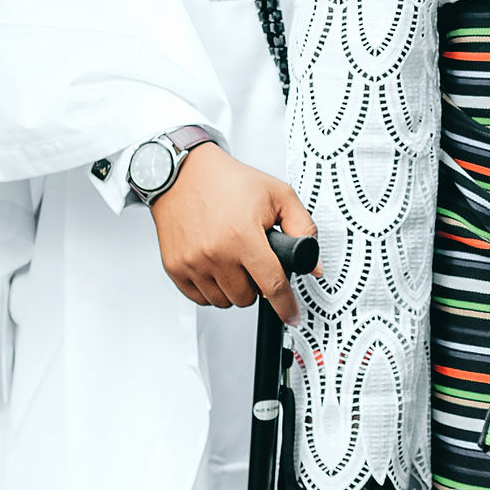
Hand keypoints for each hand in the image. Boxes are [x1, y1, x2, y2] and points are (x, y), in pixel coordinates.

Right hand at [149, 143, 314, 321]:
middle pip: (248, 297)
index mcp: (243, 235)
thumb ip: (303, 228)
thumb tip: (315, 265)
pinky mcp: (175, 268)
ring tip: (233, 260)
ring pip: (224, 301)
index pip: (272, 284)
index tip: (291, 315)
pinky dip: (212, 289)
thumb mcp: (277, 194)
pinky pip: (201, 298)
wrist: (184, 173)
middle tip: (253, 259)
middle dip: (256, 283)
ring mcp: (193, 262)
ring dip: (234, 288)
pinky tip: (215, 265)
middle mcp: (216, 252)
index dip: (286, 305)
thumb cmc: (228, 182)